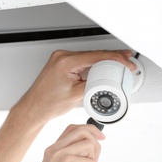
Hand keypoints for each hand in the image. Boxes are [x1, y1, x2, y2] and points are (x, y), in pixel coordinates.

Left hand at [15, 50, 135, 124]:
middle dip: (112, 58)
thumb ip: (94, 84)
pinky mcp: (61, 63)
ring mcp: (60, 59)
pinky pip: (81, 60)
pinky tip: (101, 66)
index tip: (126, 61)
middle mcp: (62, 57)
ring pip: (88, 57)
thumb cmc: (47, 103)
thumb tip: (107, 79)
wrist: (34, 108)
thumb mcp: (77, 95)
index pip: (96, 56)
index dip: (115, 58)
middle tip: (127, 62)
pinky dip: (92, 64)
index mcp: (65, 62)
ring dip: (103, 60)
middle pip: (94, 54)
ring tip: (118, 64)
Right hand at [31, 124, 104, 161]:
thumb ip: (69, 159)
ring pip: (90, 144)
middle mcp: (55, 149)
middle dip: (96, 143)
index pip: (72, 129)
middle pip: (83, 130)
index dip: (89, 130)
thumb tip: (89, 152)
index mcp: (52, 150)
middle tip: (93, 161)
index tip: (100, 137)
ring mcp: (62, 154)